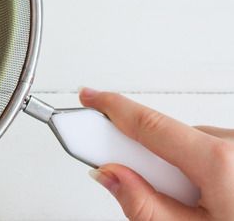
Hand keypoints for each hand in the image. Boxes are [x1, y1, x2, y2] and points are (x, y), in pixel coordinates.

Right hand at [80, 88, 233, 220]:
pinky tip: (212, 196)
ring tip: (197, 208)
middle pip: (167, 138)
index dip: (111, 109)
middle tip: (157, 194)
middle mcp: (233, 142)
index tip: (87, 98)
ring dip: (180, 170)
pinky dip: (202, 168)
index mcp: (218, 160)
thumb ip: (145, 206)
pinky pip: (212, 148)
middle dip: (150, 162)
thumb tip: (110, 175)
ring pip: (190, 145)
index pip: (148, 124)